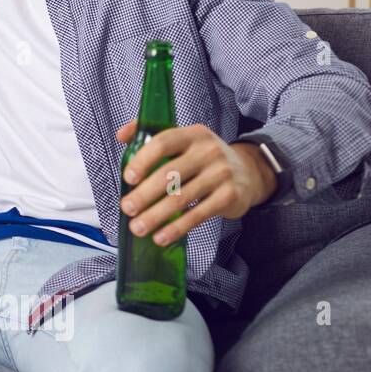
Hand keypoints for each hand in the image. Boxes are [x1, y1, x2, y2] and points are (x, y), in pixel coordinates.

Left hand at [117, 121, 277, 245]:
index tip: (128, 178)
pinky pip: (198, 215)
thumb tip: (120, 135)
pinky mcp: (230, 196)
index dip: (143, 160)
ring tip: (138, 228)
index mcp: (192, 135)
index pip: (163, 142)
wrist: (250, 172)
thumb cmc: (204, 158)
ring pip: (181, 198)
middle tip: (127, 208)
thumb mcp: (184, 140)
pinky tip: (161, 237)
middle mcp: (208, 151)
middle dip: (144, 194)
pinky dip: (177, 228)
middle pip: (169, 174)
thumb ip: (151, 135)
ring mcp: (221, 174)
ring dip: (156, 216)